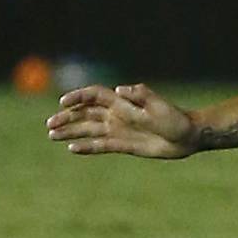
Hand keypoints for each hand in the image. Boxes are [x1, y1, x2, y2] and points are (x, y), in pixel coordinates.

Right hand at [46, 83, 199, 157]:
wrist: (188, 137)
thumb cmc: (175, 118)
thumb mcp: (158, 107)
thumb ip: (140, 97)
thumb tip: (119, 89)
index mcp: (124, 102)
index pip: (95, 96)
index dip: (78, 97)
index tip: (63, 103)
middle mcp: (118, 114)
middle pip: (87, 113)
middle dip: (67, 117)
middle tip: (49, 125)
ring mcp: (120, 129)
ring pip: (89, 129)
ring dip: (71, 130)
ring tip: (51, 135)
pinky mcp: (124, 144)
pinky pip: (100, 145)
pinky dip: (86, 146)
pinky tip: (72, 148)